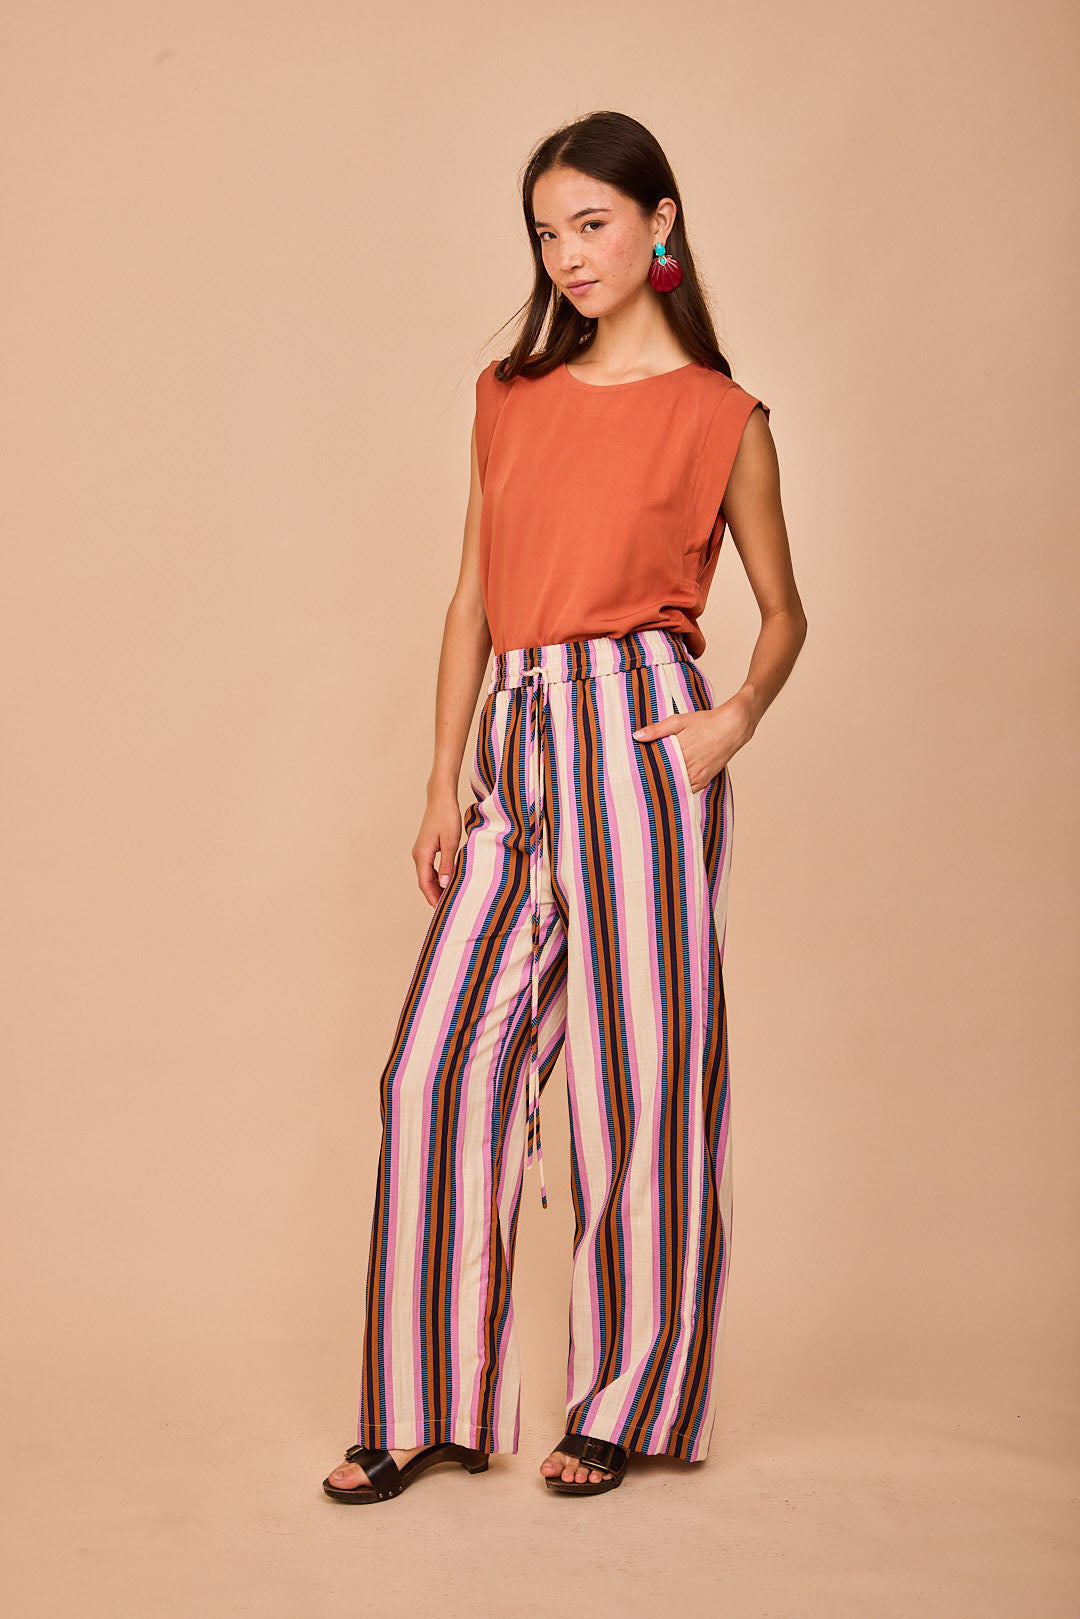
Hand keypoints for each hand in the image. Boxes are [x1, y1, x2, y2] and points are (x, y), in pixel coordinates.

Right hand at [413, 787, 461, 905]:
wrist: (441, 799)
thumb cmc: (447, 817)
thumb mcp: (451, 842)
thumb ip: (447, 864)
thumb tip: (443, 884)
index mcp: (422, 855)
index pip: (425, 883)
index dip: (432, 898)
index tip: (441, 910)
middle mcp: (418, 855)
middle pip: (424, 882)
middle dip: (434, 896)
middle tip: (448, 909)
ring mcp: (421, 852)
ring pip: (427, 876)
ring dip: (436, 888)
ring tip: (448, 898)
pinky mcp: (426, 848)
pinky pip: (430, 868)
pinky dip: (437, 878)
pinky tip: (447, 882)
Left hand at [632, 693, 755, 793]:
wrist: (732, 727)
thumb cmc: (706, 722)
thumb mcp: (679, 721)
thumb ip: (657, 730)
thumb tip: (636, 736)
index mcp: (679, 752)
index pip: (656, 768)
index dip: (643, 773)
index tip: (632, 776)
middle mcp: (689, 767)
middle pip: (665, 779)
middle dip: (652, 782)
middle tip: (636, 785)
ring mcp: (698, 775)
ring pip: (676, 787)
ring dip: (665, 787)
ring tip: (650, 790)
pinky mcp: (705, 779)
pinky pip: (689, 790)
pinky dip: (679, 790)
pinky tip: (670, 790)